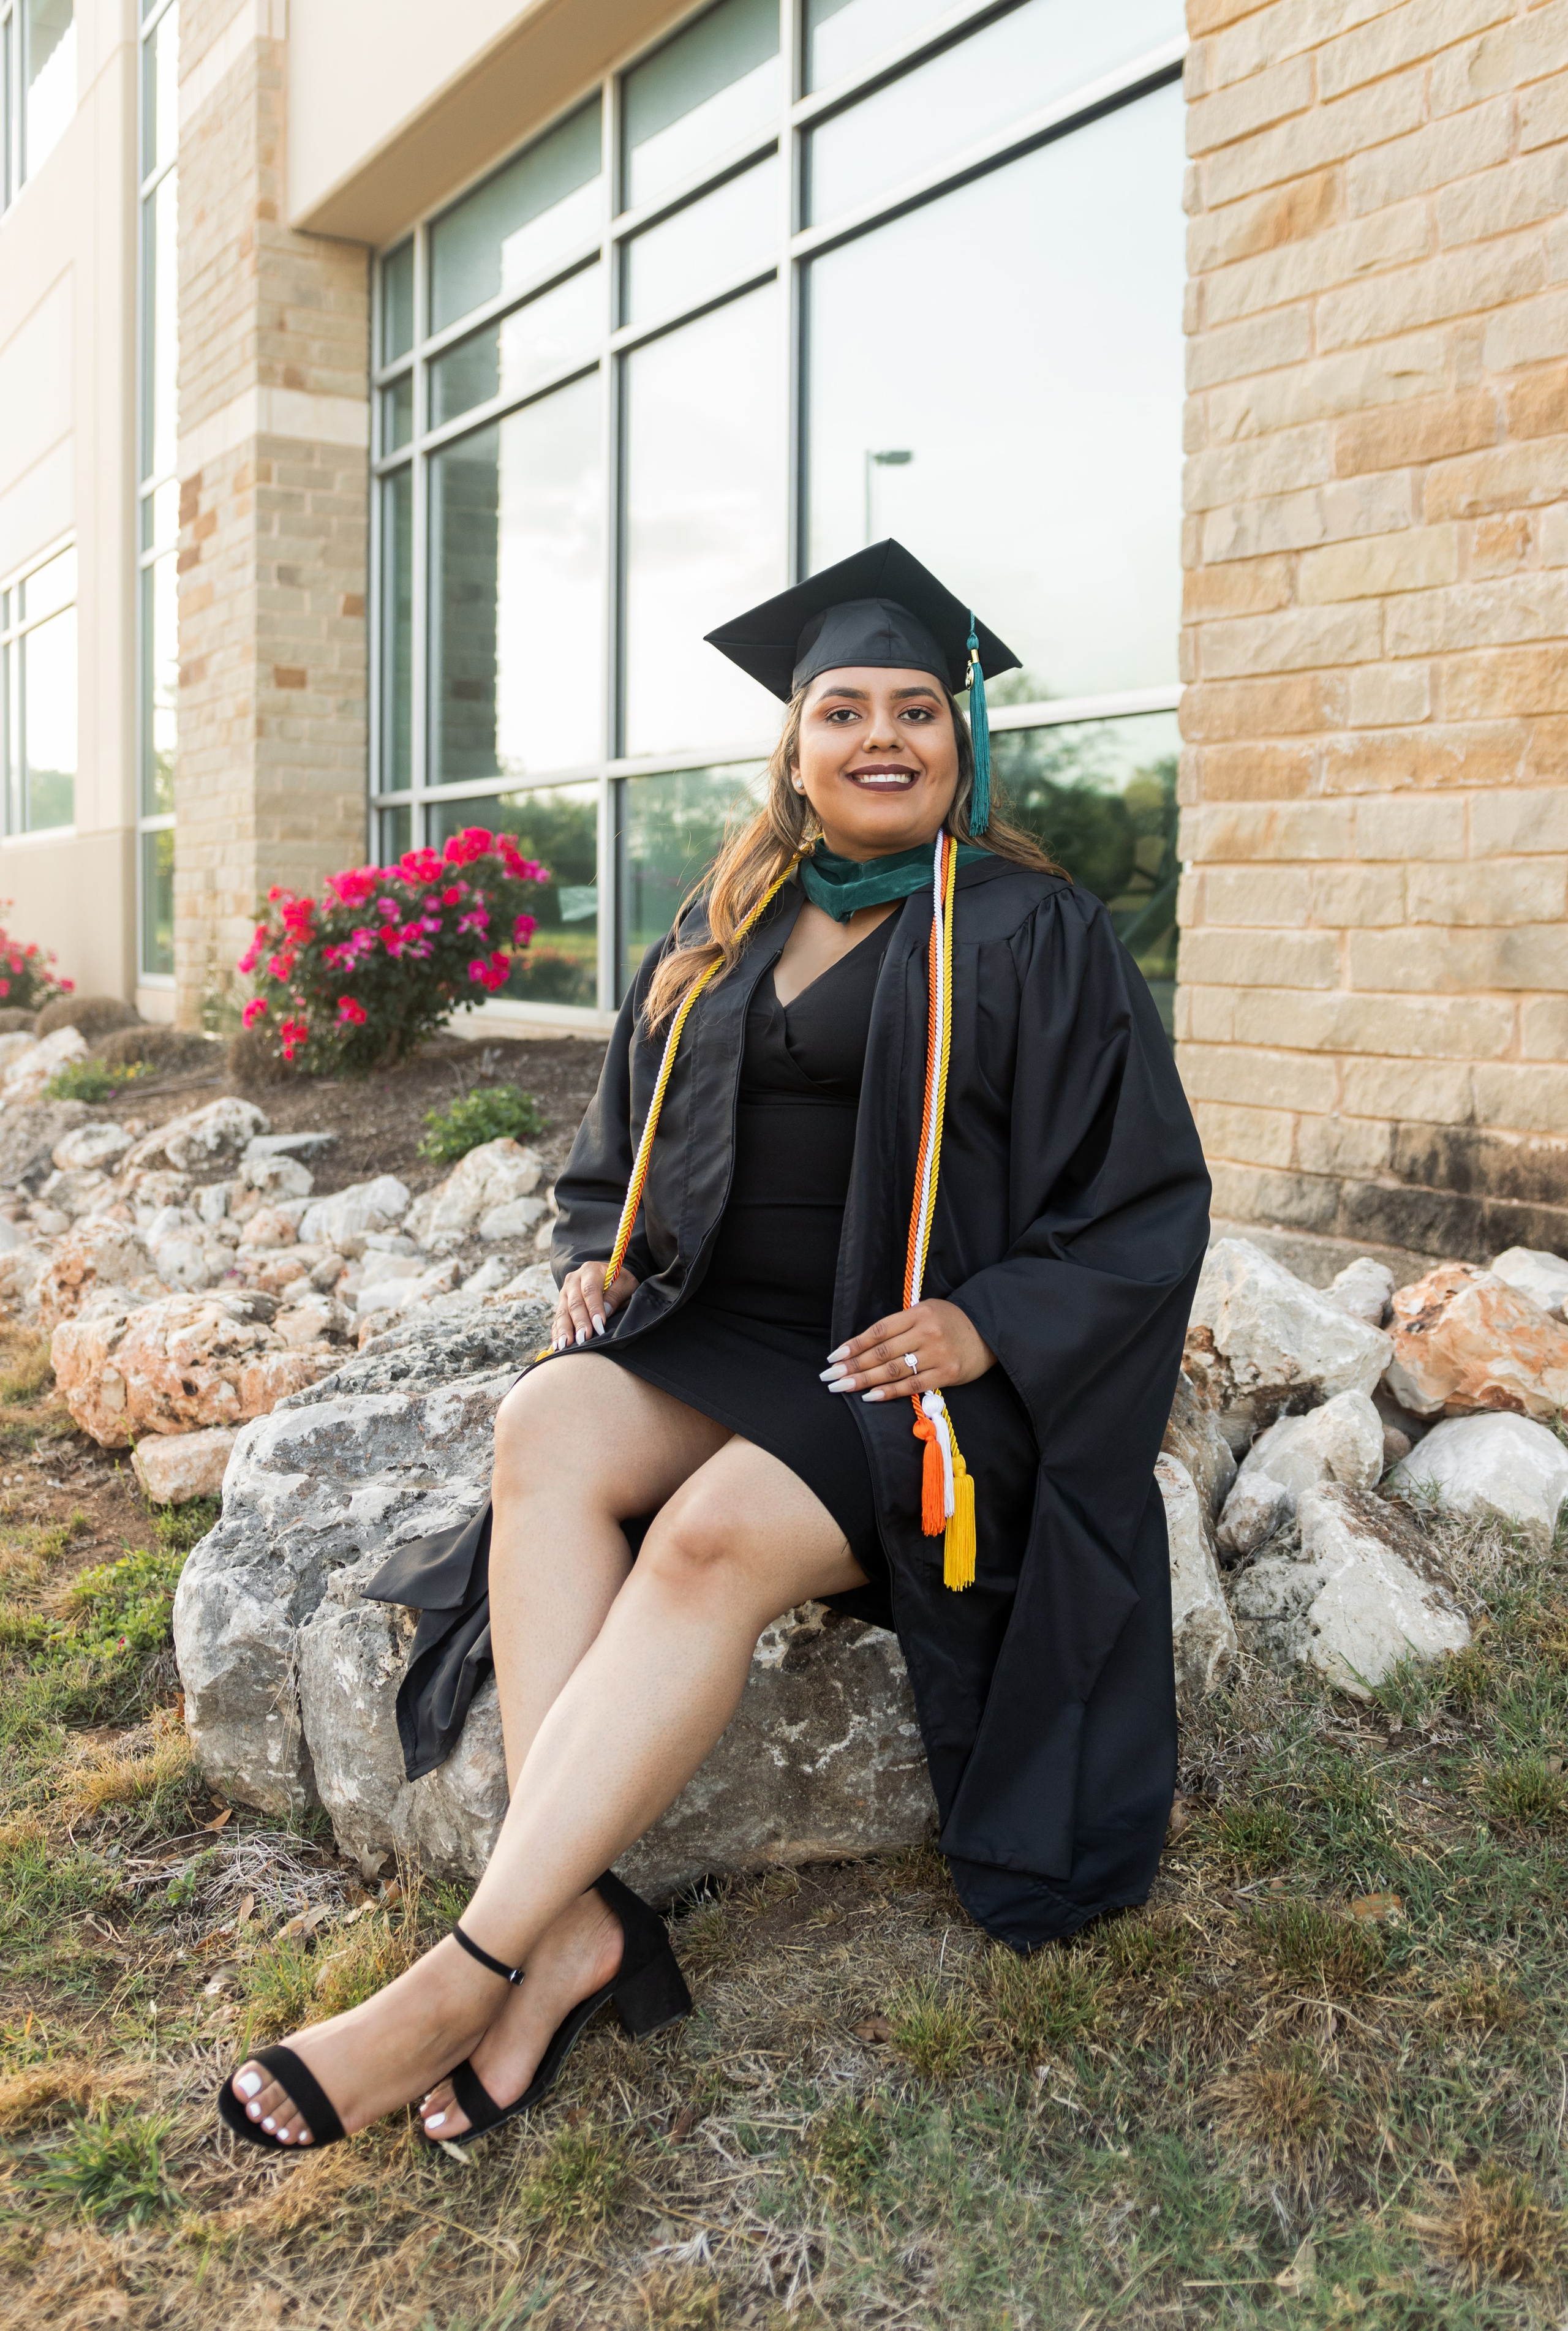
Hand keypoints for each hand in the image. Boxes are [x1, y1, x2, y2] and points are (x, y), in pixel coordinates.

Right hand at [552, 1260, 639, 1349]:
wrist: (610, 1277)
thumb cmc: (620, 1282)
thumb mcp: (625, 1284)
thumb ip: (615, 1295)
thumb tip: (604, 1312)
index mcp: (590, 1271)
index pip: (590, 1290)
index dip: (594, 1309)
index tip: (599, 1326)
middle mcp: (573, 1280)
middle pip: (574, 1303)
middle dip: (579, 1323)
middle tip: (583, 1339)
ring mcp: (565, 1292)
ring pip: (562, 1312)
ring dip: (564, 1330)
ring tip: (565, 1346)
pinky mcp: (561, 1304)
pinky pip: (556, 1319)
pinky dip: (557, 1333)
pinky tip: (557, 1346)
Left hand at [821, 1299, 994, 1402]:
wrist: (989, 1331)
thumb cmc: (950, 1321)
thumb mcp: (926, 1312)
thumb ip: (900, 1326)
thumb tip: (863, 1346)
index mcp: (918, 1313)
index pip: (878, 1331)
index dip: (854, 1345)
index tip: (834, 1357)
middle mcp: (926, 1333)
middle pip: (882, 1353)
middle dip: (852, 1366)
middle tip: (830, 1377)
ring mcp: (937, 1354)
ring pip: (893, 1370)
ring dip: (864, 1381)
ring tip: (843, 1387)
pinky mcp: (947, 1373)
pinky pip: (913, 1385)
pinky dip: (890, 1392)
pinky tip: (870, 1396)